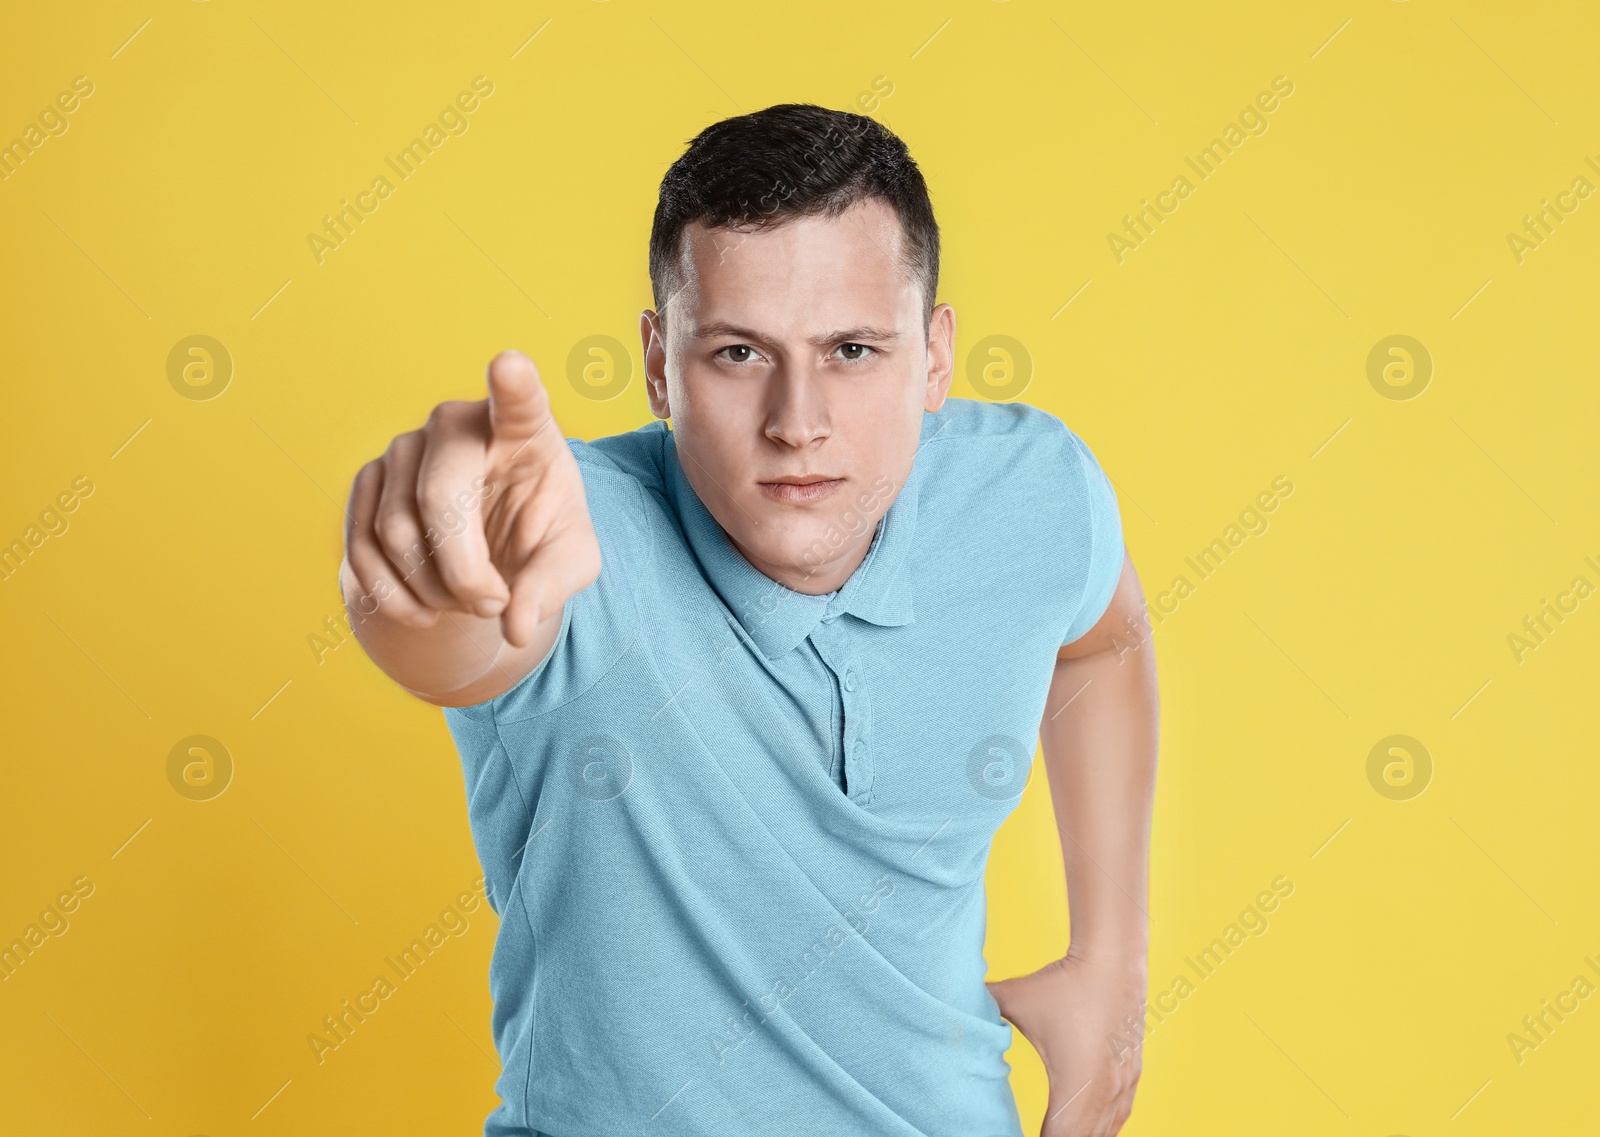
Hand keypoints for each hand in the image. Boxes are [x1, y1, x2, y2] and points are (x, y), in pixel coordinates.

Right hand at [343, 349, 599, 651]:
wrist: (487, 549)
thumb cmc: (539, 538)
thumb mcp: (569, 562)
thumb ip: (552, 586)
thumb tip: (517, 625)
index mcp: (523, 427)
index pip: (518, 398)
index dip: (513, 383)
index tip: (510, 366)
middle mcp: (455, 423)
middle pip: (440, 497)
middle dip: (463, 571)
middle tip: (492, 604)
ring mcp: (404, 447)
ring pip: (397, 532)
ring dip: (433, 590)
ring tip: (465, 602)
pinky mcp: (367, 480)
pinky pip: (362, 548)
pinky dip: (395, 596)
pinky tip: (425, 612)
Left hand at [987, 952, 1145, 1136]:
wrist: (1112, 958)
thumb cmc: (1062, 983)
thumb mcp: (1015, 998)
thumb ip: (981, 1009)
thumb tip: (946, 1006)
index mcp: (1075, 1085)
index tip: (1017, 1136)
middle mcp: (1104, 1092)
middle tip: (1035, 1133)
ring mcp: (1123, 1084)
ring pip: (1106, 1131)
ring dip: (1082, 1134)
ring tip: (1056, 1132)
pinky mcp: (1132, 1073)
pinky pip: (1120, 1115)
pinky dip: (1104, 1126)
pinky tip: (1089, 1126)